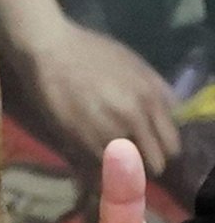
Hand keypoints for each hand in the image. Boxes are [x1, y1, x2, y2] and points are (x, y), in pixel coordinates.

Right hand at [10, 20, 178, 176]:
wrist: (50, 51)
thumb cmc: (91, 52)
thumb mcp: (134, 63)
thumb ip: (157, 91)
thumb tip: (171, 116)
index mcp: (151, 99)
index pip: (172, 147)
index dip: (161, 149)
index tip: (148, 147)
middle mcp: (134, 119)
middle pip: (153, 165)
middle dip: (143, 162)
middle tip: (127, 154)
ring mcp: (107, 133)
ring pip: (124, 171)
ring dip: (116, 166)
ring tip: (103, 152)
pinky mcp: (80, 143)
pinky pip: (97, 171)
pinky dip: (93, 168)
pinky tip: (86, 153)